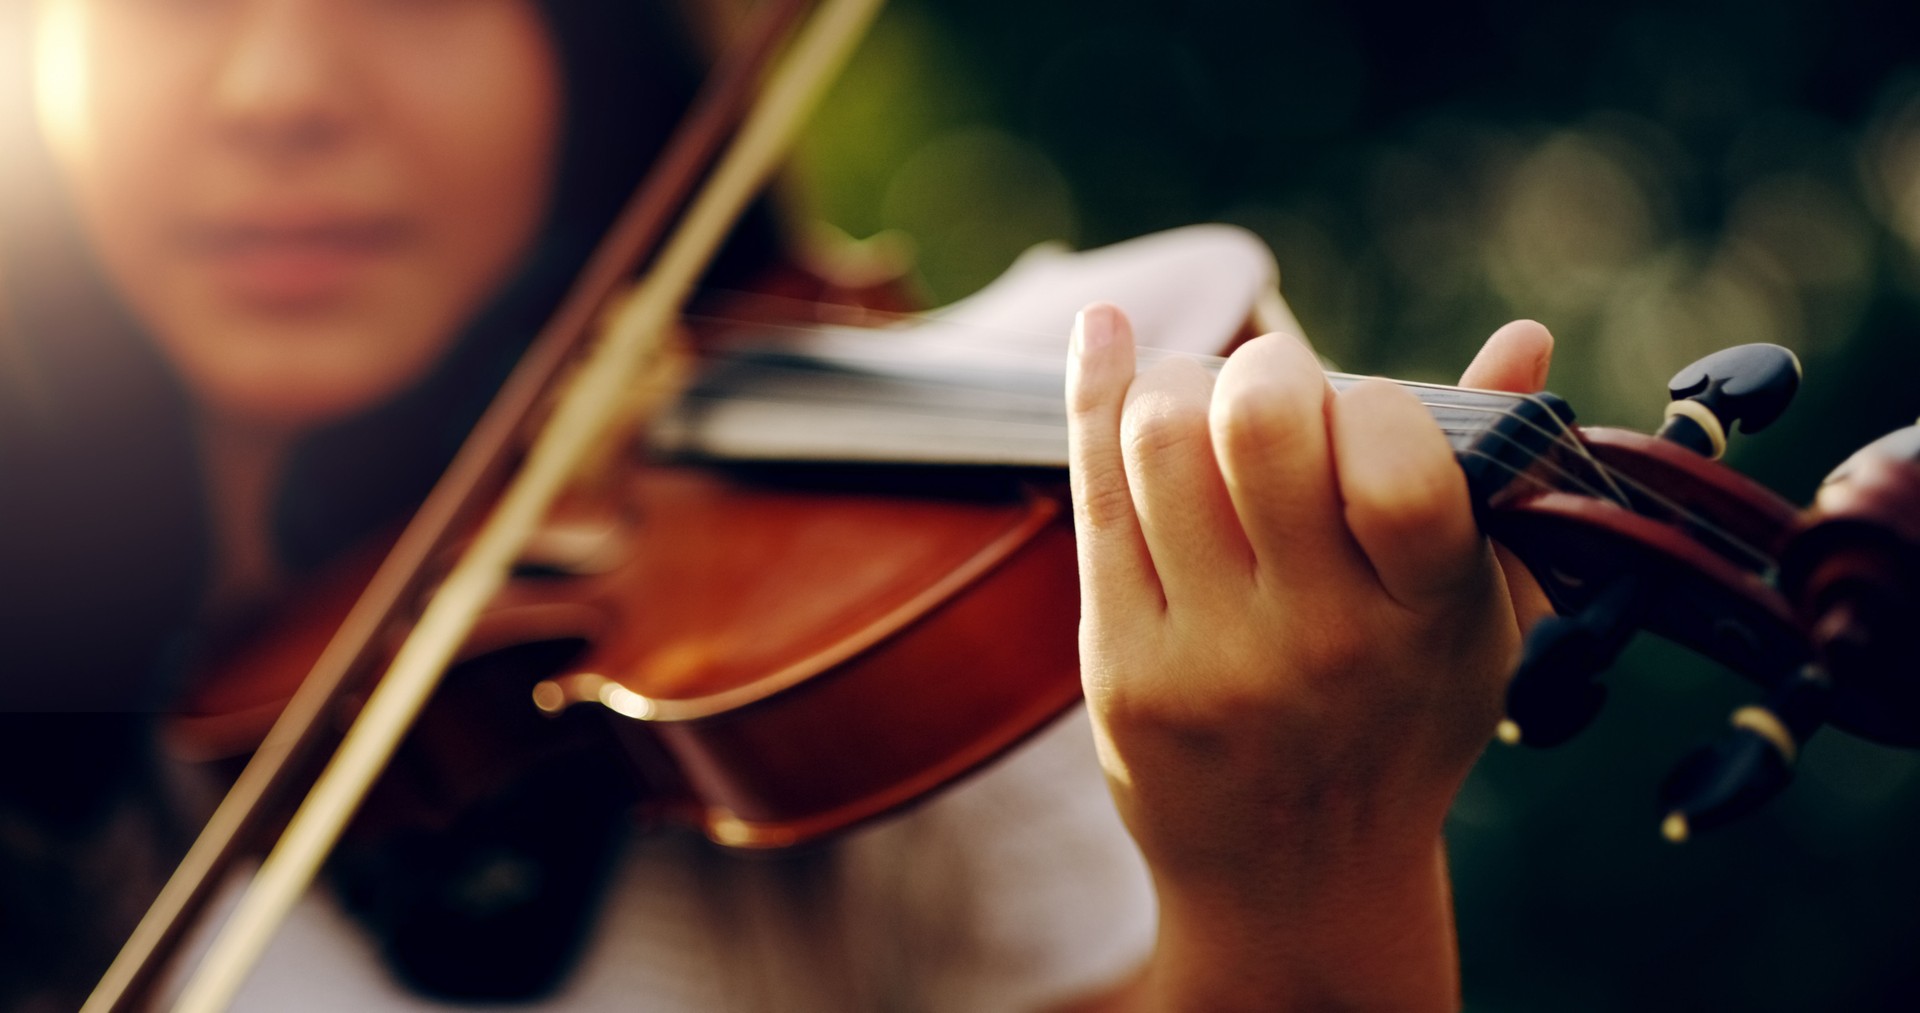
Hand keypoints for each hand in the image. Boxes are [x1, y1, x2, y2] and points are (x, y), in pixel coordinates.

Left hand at [1063, 305, 1552, 1009]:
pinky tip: (1108, 334)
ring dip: (1181, 385)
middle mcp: (1317, 642)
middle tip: (1272, 393)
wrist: (1294, 879)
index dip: (1374, 402)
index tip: (1363, 413)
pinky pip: (1093, 492)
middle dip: (1267, 367)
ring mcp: (1208, 657)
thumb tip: (1524, 337)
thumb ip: (1493, 482)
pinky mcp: (1119, 666)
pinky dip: (1098, 391)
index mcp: (1427, 618)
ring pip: (1161, 439)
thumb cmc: (1398, 722)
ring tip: (1205, 410)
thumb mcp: (1475, 621)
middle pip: (1258, 422)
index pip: (1399, 465)